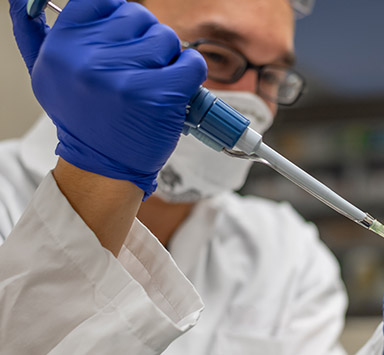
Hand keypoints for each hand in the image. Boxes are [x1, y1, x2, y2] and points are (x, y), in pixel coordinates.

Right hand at [9, 0, 206, 197]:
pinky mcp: (158, 95)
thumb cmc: (82, 117)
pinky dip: (190, 72)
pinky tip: (174, 89)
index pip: (102, 0)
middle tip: (137, 70)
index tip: (122, 39)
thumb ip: (34, 32)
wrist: (102, 166)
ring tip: (151, 83)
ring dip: (168, 59)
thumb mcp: (46, 73)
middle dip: (145, 41)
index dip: (120, 18)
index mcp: (61, 47)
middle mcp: (88, 60)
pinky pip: (192, 62)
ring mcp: (124, 77)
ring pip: (167, 38)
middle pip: (139, 16)